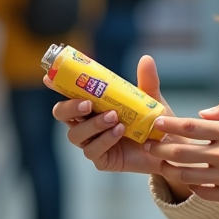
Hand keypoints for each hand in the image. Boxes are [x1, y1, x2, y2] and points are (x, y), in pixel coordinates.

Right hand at [49, 55, 176, 175]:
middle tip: (88, 103)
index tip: (49, 78)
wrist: (169, 149)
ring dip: (93, 124)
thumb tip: (146, 58)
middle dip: (70, 107)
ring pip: (75, 134)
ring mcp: (92, 142)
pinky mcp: (101, 160)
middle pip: (62, 114)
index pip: (69, 94)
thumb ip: (147, 81)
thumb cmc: (154, 123)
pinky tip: (118, 132)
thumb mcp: (151, 99)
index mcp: (94, 105)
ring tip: (114, 118)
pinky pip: (92, 150)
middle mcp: (87, 123)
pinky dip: (104, 139)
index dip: (57, 86)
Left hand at [144, 101, 218, 209]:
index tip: (155, 122)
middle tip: (147, 145)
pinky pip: (201, 191)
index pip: (190, 127)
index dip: (168, 125)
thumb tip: (200, 115)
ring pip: (186, 175)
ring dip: (168, 169)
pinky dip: (189, 185)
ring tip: (160, 163)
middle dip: (159, 148)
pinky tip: (185, 178)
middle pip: (181, 152)